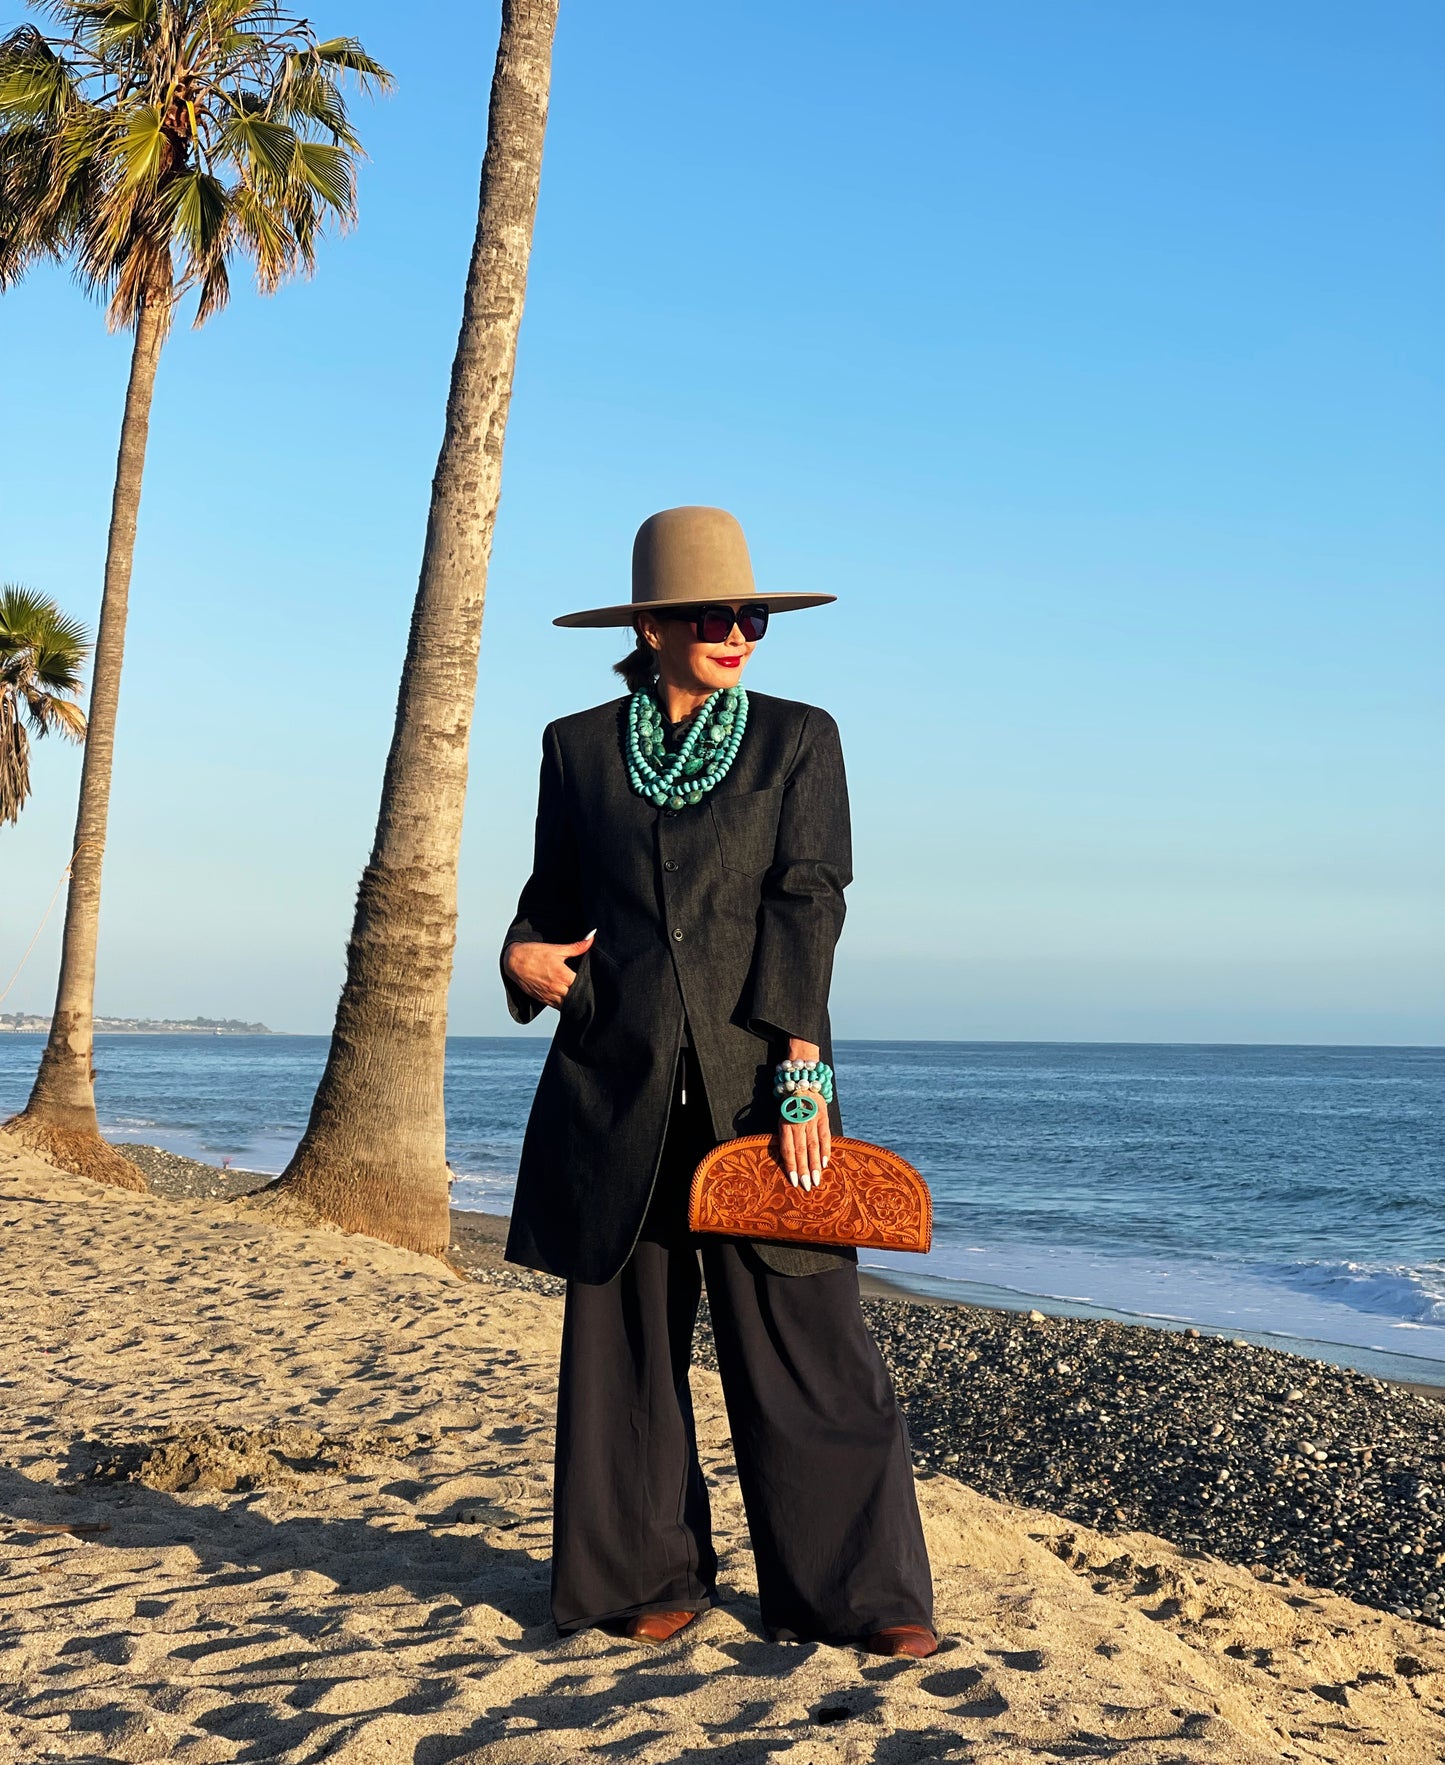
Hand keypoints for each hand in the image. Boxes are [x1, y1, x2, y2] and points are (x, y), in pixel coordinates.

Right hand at [503, 932, 594, 1007]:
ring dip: (575, 1001)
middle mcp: (557, 988)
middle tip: (591, 990)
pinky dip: (565, 1004)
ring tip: (582, 996)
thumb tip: (592, 937)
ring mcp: (550, 996)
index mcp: (563, 975)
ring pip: (569, 1005)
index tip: (598, 981)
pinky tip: (570, 999)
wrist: (514, 962)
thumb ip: (577, 946)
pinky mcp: (544, 1000)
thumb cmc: (534, 954)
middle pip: (577, 997)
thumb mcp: (557, 949)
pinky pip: (559, 1007)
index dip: (591, 984)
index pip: (584, 985)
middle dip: (585, 994)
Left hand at [778, 1037, 830, 1191]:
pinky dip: (826, 1150)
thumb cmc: (788, 1102)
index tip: (794, 1181)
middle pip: (801, 1150)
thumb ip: (784, 1133)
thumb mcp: (781, 1115)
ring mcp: (812, 1119)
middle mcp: (798, 1122)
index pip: (788, 1149)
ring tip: (817, 1181)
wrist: (802, 1078)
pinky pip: (825, 1136)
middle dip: (804, 1171)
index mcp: (785, 1122)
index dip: (791, 1166)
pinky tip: (826, 1163)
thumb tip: (785, 1157)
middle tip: (807, 1187)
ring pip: (814, 1146)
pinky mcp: (823, 1116)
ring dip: (815, 1165)